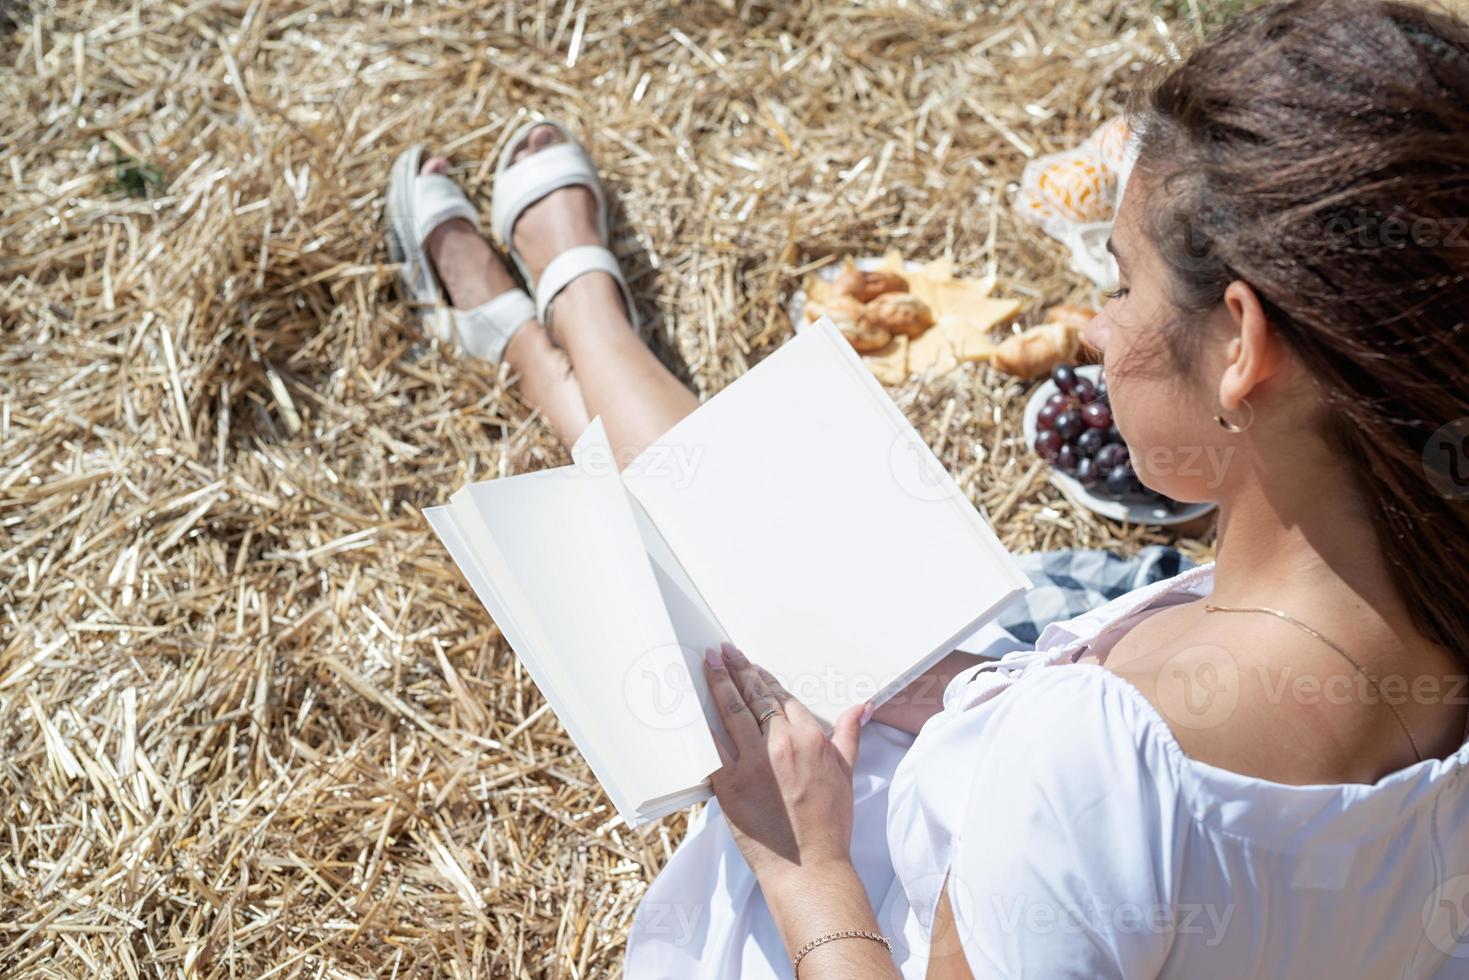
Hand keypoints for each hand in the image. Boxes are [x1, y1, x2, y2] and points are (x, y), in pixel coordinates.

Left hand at [702, 642, 867, 889]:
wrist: (809, 865)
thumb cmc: (829, 823)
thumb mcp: (846, 773)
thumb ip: (849, 735)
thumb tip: (861, 707)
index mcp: (809, 738)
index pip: (781, 697)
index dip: (763, 678)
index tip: (752, 666)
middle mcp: (779, 744)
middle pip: (754, 696)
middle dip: (738, 669)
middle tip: (724, 652)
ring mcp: (752, 763)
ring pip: (731, 711)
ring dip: (719, 683)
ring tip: (709, 663)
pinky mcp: (729, 784)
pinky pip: (711, 746)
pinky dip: (701, 723)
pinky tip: (692, 706)